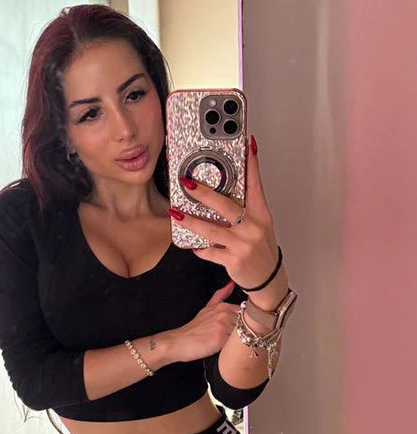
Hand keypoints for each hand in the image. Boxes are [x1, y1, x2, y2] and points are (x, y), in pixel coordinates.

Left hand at [168, 134, 279, 291]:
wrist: (268, 279)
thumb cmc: (261, 249)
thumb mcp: (260, 224)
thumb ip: (246, 207)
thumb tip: (228, 187)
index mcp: (261, 214)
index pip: (256, 184)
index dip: (251, 164)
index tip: (247, 145)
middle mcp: (253, 227)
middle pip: (226, 205)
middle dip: (204, 193)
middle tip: (187, 183)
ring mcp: (243, 244)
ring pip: (211, 230)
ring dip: (191, 221)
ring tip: (176, 213)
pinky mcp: (234, 260)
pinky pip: (210, 251)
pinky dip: (200, 248)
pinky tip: (193, 245)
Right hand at [170, 280, 238, 362]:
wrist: (179, 342)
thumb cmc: (194, 329)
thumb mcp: (207, 308)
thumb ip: (220, 296)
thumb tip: (231, 284)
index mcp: (223, 307)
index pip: (246, 314)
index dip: (244, 324)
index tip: (236, 330)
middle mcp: (224, 314)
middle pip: (246, 325)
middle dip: (243, 332)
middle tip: (232, 338)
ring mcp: (222, 326)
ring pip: (242, 334)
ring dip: (239, 341)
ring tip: (227, 343)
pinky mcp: (220, 339)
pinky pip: (235, 344)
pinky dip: (232, 347)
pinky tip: (224, 348)